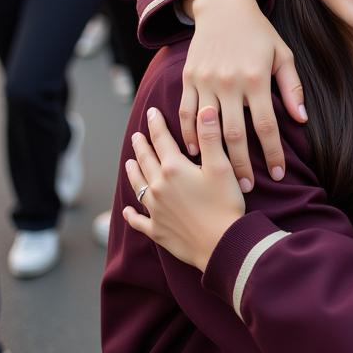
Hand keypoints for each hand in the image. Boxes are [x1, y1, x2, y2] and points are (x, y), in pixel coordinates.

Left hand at [123, 106, 245, 271]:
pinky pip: (138, 220)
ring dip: (133, 172)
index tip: (151, 112)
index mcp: (174, 168)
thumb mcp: (221, 166)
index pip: (161, 140)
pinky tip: (127, 210)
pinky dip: (131, 214)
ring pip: (138, 185)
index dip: (156, 124)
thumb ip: (210, 136)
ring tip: (129, 162)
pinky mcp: (157, 230)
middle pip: (146, 161)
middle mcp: (159, 187)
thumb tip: (205, 108)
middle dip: (141, 145)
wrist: (221, 243)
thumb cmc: (224, 203)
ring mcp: (155, 210)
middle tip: (136, 135)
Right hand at [182, 0, 305, 189]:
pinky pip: (186, 112)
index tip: (278, 173)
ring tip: (221, 177)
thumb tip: (301, 119)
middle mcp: (230, 82)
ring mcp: (206, 81)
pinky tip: (194, 152)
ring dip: (214, 156)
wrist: (224, 7)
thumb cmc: (259, 33)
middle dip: (242, 165)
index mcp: (256, 78)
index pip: (266, 125)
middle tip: (248, 187)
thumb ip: (292, 87)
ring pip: (207, 128)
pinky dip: (188, 135)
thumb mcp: (282, 54)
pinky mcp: (188, 78)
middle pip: (235, 134)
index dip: (272, 152)